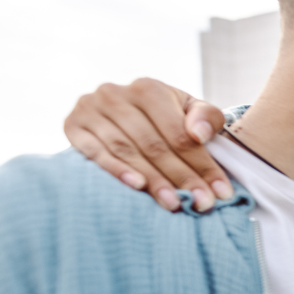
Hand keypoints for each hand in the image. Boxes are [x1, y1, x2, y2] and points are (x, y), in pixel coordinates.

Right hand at [63, 78, 232, 212]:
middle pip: (155, 145)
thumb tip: (200, 134)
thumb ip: (206, 117)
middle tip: (201, 204)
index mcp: (149, 89)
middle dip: (182, 178)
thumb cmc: (163, 118)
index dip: (202, 164)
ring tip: (174, 204)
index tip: (220, 192)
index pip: (180, 133)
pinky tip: (137, 186)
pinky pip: (95, 152)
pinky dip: (116, 170)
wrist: (119, 116)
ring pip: (128, 151)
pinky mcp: (73, 126)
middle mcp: (116, 94)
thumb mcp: (188, 111)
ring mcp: (91, 109)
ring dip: (153, 180)